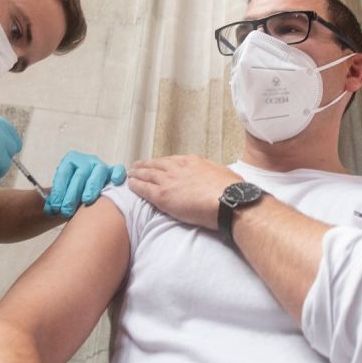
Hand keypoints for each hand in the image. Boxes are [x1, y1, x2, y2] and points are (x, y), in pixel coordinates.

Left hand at [46, 150, 125, 217]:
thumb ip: (56, 200)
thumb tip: (50, 209)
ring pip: (99, 172)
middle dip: (72, 194)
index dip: (59, 191)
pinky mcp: (114, 172)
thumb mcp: (62, 193)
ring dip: (92, 187)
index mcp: (70, 160)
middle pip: (80, 174)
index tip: (55, 207)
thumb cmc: (73, 192)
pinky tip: (114, 182)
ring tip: (86, 201)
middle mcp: (87, 161)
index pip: (64, 173)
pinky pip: (118, 170)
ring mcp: (101, 166)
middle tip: (66, 211)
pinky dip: (117, 175)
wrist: (86, 189)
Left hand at [126, 155, 242, 229]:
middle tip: (137, 166)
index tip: (157, 164)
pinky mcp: (162, 195)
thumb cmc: (231, 191)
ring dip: (137, 173)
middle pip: (156, 164)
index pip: (171, 161)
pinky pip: (143, 188)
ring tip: (130, 174)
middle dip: (145, 165)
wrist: (228, 201)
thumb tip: (218, 180)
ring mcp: (168, 180)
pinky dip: (135, 185)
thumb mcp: (223, 174)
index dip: (162, 163)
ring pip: (146, 174)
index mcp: (192, 161)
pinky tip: (130, 184)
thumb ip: (213, 175)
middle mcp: (178, 167)